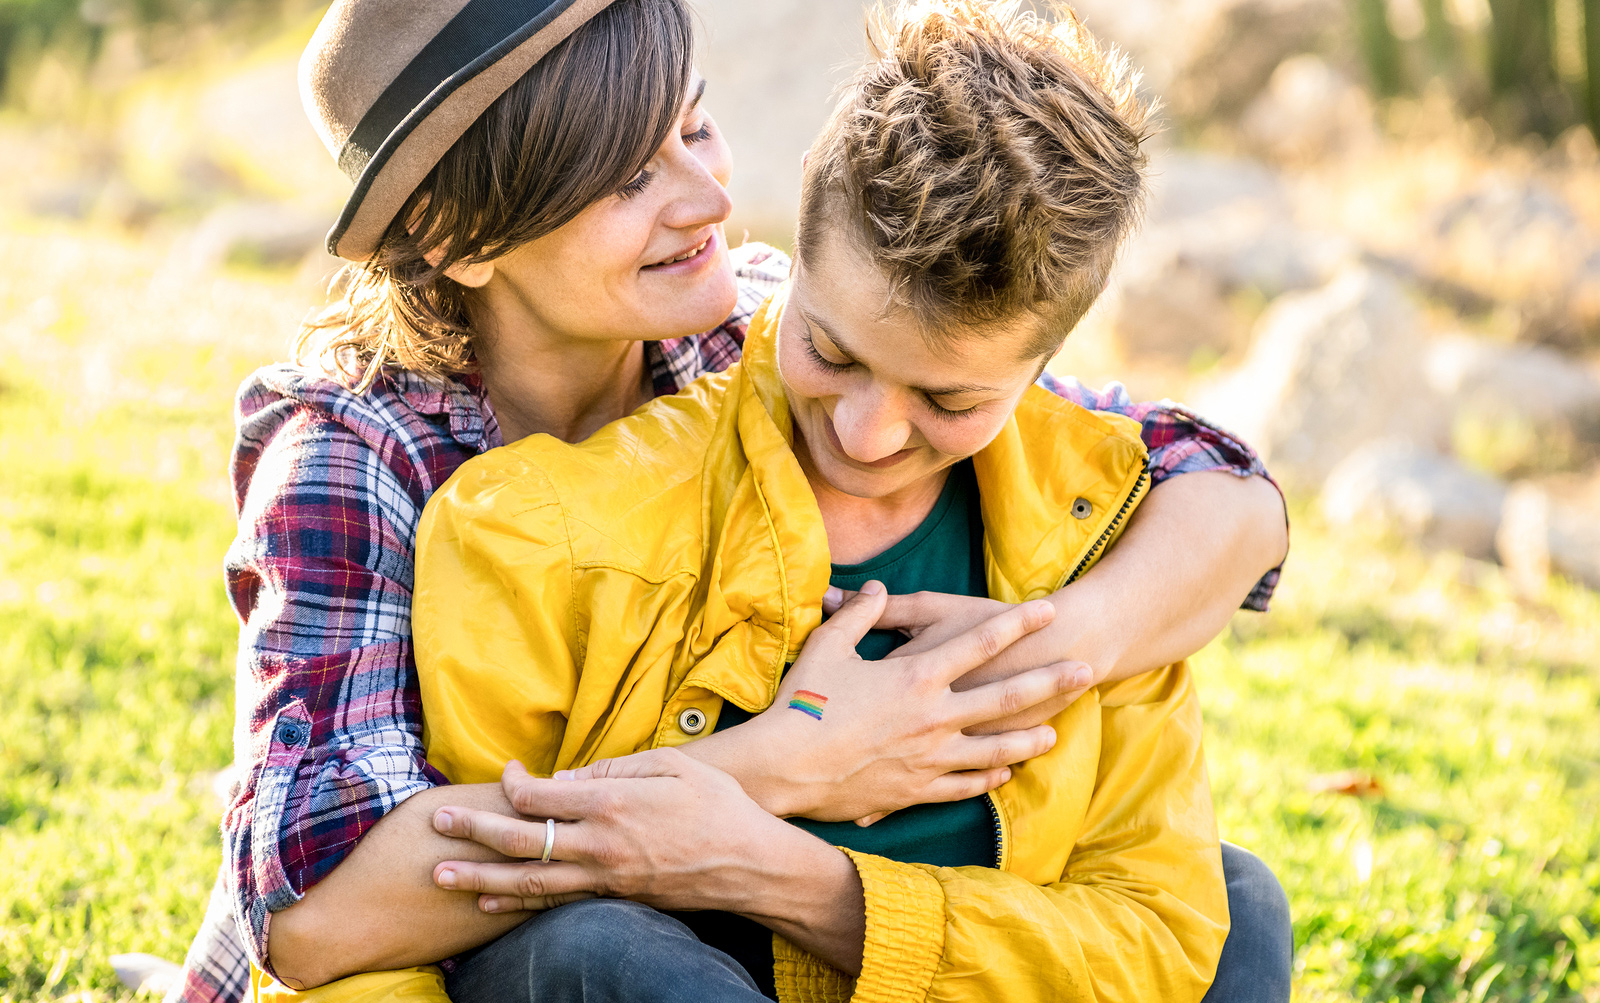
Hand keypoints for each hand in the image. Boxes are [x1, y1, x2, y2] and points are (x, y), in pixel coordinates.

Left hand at [431, 753, 840, 918]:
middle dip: (474, 830)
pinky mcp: (614, 898)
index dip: (514, 783)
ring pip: (529, 880)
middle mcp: (600, 843)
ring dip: (481, 876)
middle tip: (437, 823)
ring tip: (442, 874)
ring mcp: (605, 877)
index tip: (507, 773)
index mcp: (612, 802)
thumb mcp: (673, 766)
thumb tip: (568, 777)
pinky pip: (556, 902)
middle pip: (522, 839)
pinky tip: (490, 902)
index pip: (540, 794)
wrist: (751, 863)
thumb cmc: (717, 805)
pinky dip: (518, 903)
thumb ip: (616, 767)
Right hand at [730, 583, 1087, 821]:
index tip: (1050, 609)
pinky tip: (1004, 774)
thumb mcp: (828, 647)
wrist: (784, 770)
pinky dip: (987, 779)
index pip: (980, 643)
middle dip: (1050, 681)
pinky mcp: (915, 790)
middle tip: (1086, 671)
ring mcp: (929, 757)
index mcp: (917, 676)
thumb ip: (858, 615)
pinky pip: (963, 784)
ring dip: (1029, 740)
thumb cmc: (803, 704)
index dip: (1018, 623)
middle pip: (1007, 697)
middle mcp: (935, 717)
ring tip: (1055, 734)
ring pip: (994, 748)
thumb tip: (873, 589)